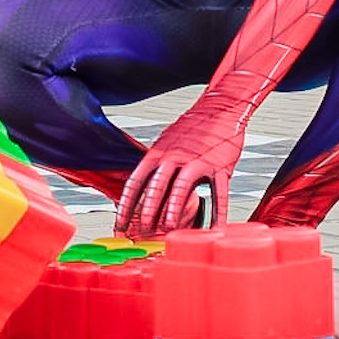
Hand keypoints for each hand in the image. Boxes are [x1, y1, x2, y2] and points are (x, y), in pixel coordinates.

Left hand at [115, 104, 248, 237]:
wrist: (220, 108)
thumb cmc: (192, 129)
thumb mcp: (166, 144)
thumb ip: (156, 167)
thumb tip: (142, 194)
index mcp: (157, 153)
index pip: (135, 182)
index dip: (125, 205)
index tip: (119, 224)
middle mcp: (174, 156)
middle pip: (156, 185)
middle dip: (147, 210)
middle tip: (142, 230)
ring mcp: (197, 161)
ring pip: (182, 187)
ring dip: (174, 210)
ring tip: (170, 229)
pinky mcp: (220, 166)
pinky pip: (219, 193)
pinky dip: (218, 213)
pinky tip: (215, 227)